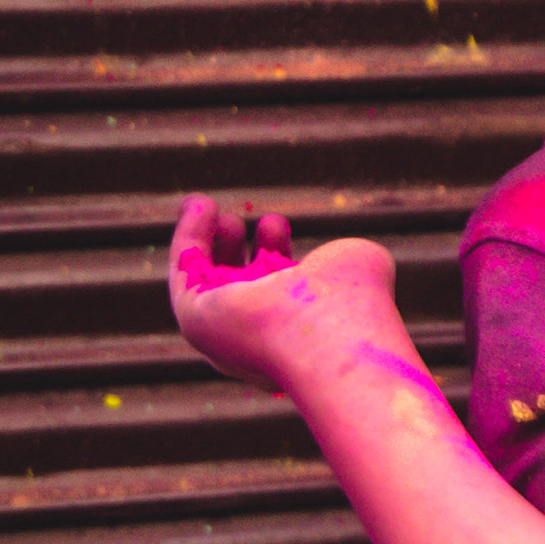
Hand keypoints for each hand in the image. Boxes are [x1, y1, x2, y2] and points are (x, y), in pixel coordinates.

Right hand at [169, 195, 425, 401]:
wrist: (329, 333)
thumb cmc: (353, 301)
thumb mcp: (360, 267)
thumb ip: (348, 260)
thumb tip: (341, 255)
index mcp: (297, 332)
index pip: (274, 294)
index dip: (271, 255)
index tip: (274, 223)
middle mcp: (258, 338)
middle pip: (233, 291)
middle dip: (232, 252)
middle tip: (235, 220)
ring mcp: (226, 332)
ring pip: (204, 282)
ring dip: (205, 241)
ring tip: (208, 206)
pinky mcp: (196, 319)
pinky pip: (184, 271)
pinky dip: (188, 235)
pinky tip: (197, 205)